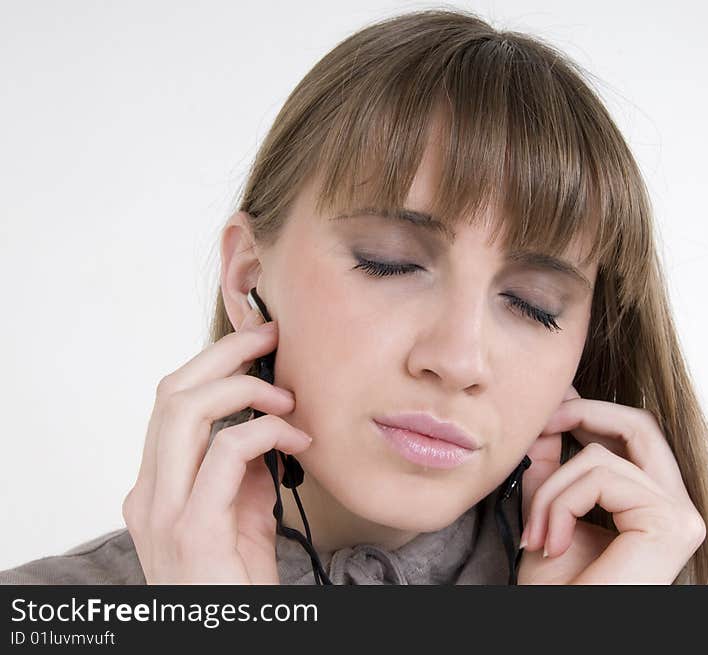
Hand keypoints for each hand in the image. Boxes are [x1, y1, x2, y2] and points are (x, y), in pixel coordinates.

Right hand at [122, 308, 311, 583]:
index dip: (213, 362)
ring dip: (244, 387)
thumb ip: (245, 471)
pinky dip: (266, 431)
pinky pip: (227, 453)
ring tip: (286, 397)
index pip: (171, 402)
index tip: (255, 342)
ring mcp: (164, 512)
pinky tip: (297, 438)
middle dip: (224, 354)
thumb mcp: (243, 516)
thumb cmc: (236, 583)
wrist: (229, 636)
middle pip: (172, 392)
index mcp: (155, 486)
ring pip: (185, 410)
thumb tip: (266, 426)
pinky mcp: (194, 530)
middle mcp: (148, 493)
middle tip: (270, 338)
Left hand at [516, 385, 705, 583]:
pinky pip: (600, 476)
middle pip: (640, 424)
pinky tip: (550, 543)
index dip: (590, 413)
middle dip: (583, 413)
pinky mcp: (671, 523)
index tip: (548, 414)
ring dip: (552, 490)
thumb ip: (555, 466)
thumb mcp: (551, 510)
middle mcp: (678, 508)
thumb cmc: (559, 589)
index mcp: (655, 505)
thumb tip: (552, 415)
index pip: (634, 435)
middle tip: (542, 423)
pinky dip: (560, 503)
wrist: (559, 629)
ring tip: (536, 533)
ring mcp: (681, 515)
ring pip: (602, 456)